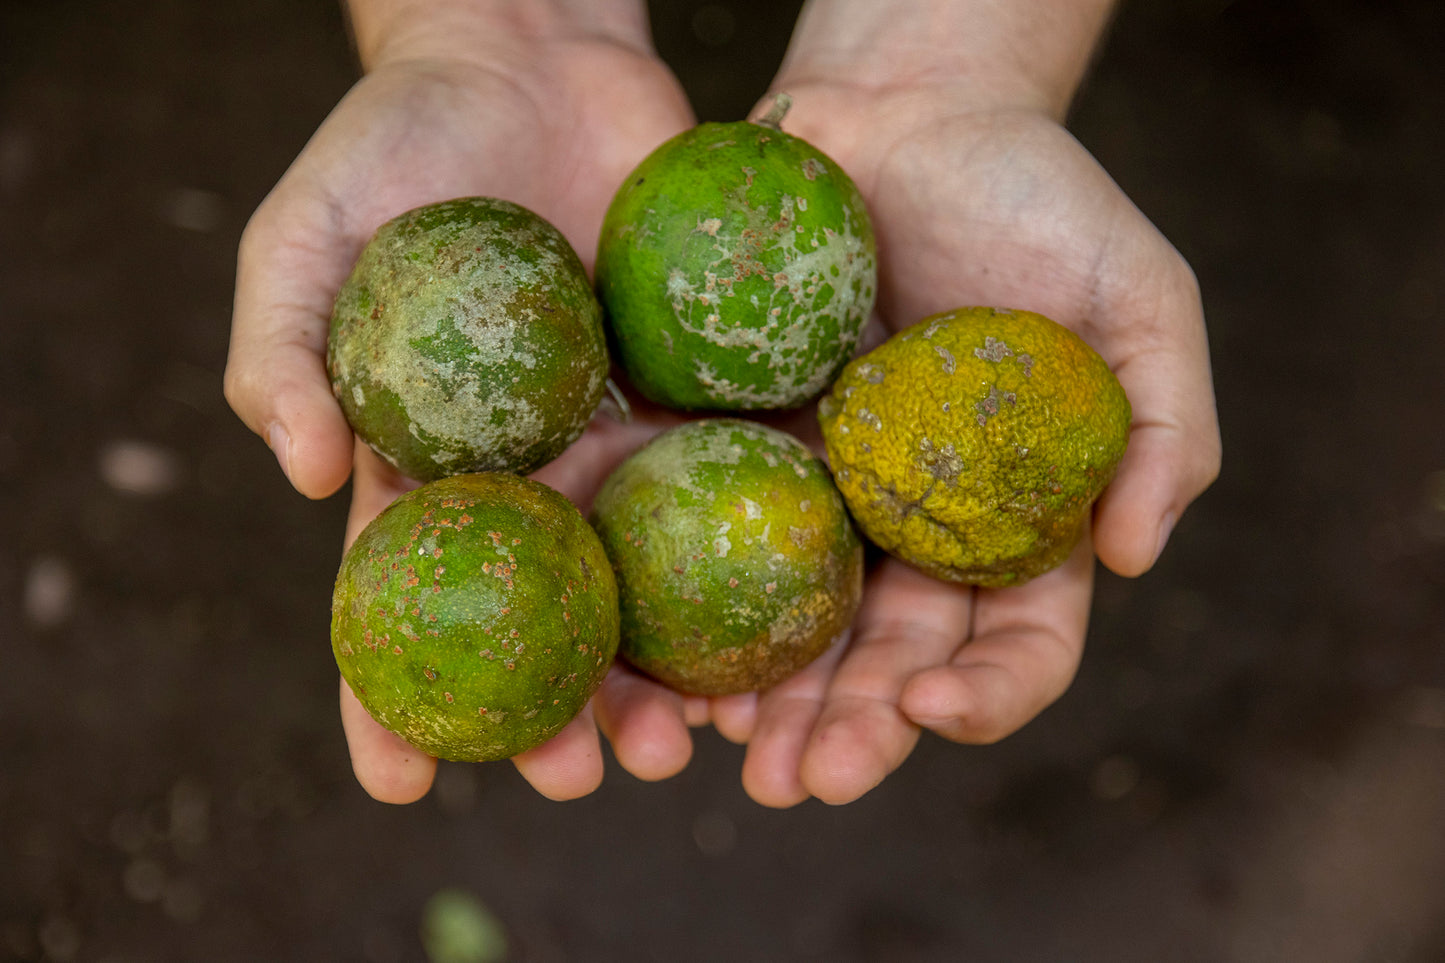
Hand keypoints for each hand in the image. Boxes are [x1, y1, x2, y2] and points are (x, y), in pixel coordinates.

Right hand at [225, 5, 706, 802]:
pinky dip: (758, 548)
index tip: (399, 786)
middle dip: (563, 710)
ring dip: (672, 666)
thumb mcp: (303, 235)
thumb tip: (301, 474)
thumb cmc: (393, 146)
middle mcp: (534, 470)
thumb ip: (281, 348)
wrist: (526, 55)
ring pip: (655, 574)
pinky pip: (738, 473)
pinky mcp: (706, 384)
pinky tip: (781, 619)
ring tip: (692, 738)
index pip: (407, 602)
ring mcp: (625, 434)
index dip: (392, 699)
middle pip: (548, 617)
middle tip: (583, 779)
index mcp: (430, 463)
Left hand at [701, 70, 1220, 805]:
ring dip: (763, 700)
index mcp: (1015, 522)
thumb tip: (1136, 557)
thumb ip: (1165, 424)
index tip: (933, 702)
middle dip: (851, 730)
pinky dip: (685, 605)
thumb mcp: (1141, 294)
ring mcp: (820, 496)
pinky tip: (658, 656)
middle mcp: (913, 530)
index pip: (1016, 642)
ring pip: (792, 626)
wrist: (905, 118)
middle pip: (888, 659)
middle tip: (801, 781)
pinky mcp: (736, 448)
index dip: (985, 691)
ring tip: (727, 751)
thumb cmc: (1038, 198)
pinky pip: (703, 537)